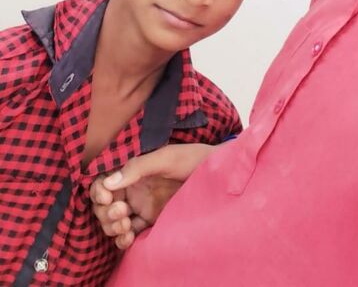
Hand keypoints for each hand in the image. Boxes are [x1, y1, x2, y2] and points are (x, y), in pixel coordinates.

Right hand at [89, 143, 213, 248]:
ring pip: (114, 221)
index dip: (99, 191)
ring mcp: (141, 206)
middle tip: (122, 211)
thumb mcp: (165, 158)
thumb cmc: (192, 159)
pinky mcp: (151, 221)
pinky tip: (128, 238)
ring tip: (125, 226)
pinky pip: (130, 233)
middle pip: (105, 205)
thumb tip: (109, 182)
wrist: (217, 175)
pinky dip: (123, 240)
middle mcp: (134, 188)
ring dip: (112, 226)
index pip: (104, 182)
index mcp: (133, 171)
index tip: (107, 197)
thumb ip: (138, 168)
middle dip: (105, 212)